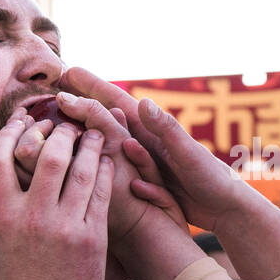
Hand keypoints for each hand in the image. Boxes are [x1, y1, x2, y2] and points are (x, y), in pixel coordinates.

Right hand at [0, 112, 112, 279]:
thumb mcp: (2, 243)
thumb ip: (6, 208)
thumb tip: (5, 173)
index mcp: (4, 217)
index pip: (0, 160)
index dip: (10, 132)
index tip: (22, 118)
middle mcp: (33, 218)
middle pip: (47, 157)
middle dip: (60, 133)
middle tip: (69, 122)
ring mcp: (65, 227)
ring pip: (80, 171)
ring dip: (88, 146)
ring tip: (94, 133)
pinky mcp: (92, 237)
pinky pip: (100, 194)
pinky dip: (104, 172)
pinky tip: (107, 161)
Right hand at [59, 66, 258, 231]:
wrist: (225, 208)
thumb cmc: (212, 180)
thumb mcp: (188, 155)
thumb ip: (167, 130)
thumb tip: (143, 102)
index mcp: (153, 130)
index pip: (117, 102)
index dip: (92, 86)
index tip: (67, 71)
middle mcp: (145, 140)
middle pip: (106, 115)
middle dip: (82, 99)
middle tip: (55, 86)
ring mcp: (144, 159)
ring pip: (107, 138)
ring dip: (85, 127)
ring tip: (59, 119)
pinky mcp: (146, 178)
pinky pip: (116, 164)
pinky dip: (99, 155)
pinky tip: (82, 156)